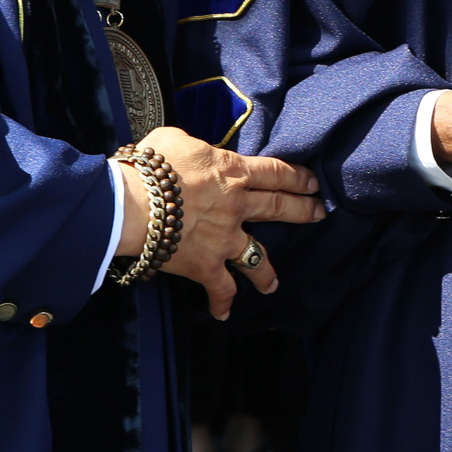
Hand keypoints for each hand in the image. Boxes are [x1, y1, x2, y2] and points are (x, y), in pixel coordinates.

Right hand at [114, 127, 319, 320]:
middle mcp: (237, 206)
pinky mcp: (206, 265)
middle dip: (303, 211)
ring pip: (257, 257)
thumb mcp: (175, 139)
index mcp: (232, 172)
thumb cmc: (151, 166)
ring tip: (274, 284)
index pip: (276, 173)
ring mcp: (225, 238)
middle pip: (278, 208)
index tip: (314, 182)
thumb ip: (194, 146)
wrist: (131, 203)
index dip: (298, 177)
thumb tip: (193, 149)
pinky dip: (222, 302)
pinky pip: (220, 288)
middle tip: (320, 213)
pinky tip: (224, 313)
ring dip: (267, 272)